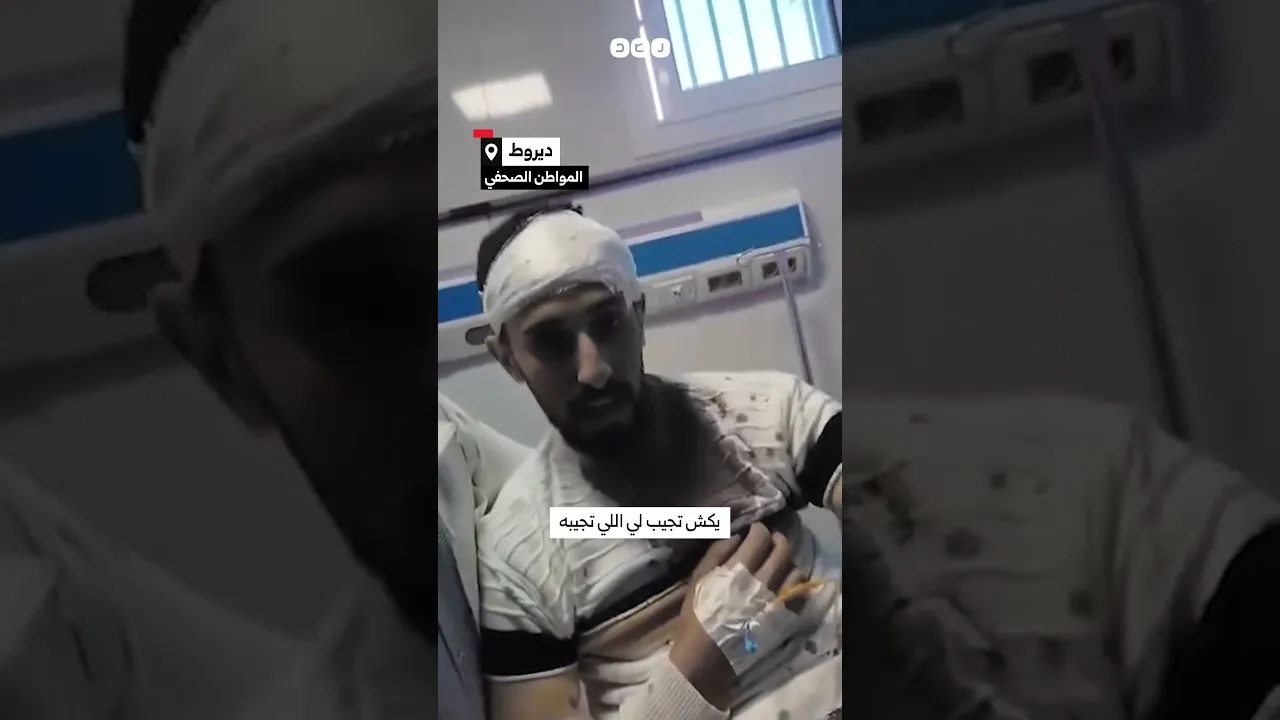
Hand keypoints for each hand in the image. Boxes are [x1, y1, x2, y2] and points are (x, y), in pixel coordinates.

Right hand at [667, 524, 805, 708]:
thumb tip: (736, 534)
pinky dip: (795, 585)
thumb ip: (717, 552)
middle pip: (782, 549)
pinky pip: (800, 594)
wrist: (707, 655)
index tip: (754, 531)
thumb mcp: (699, 578)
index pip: (760, 537)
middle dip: (777, 540)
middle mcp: (762, 581)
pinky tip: (784, 585)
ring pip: (795, 570)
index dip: (758, 529)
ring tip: (778, 565)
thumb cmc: (698, 614)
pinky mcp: (784, 617)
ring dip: (787, 563)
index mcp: (739, 569)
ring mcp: (777, 600)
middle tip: (770, 541)